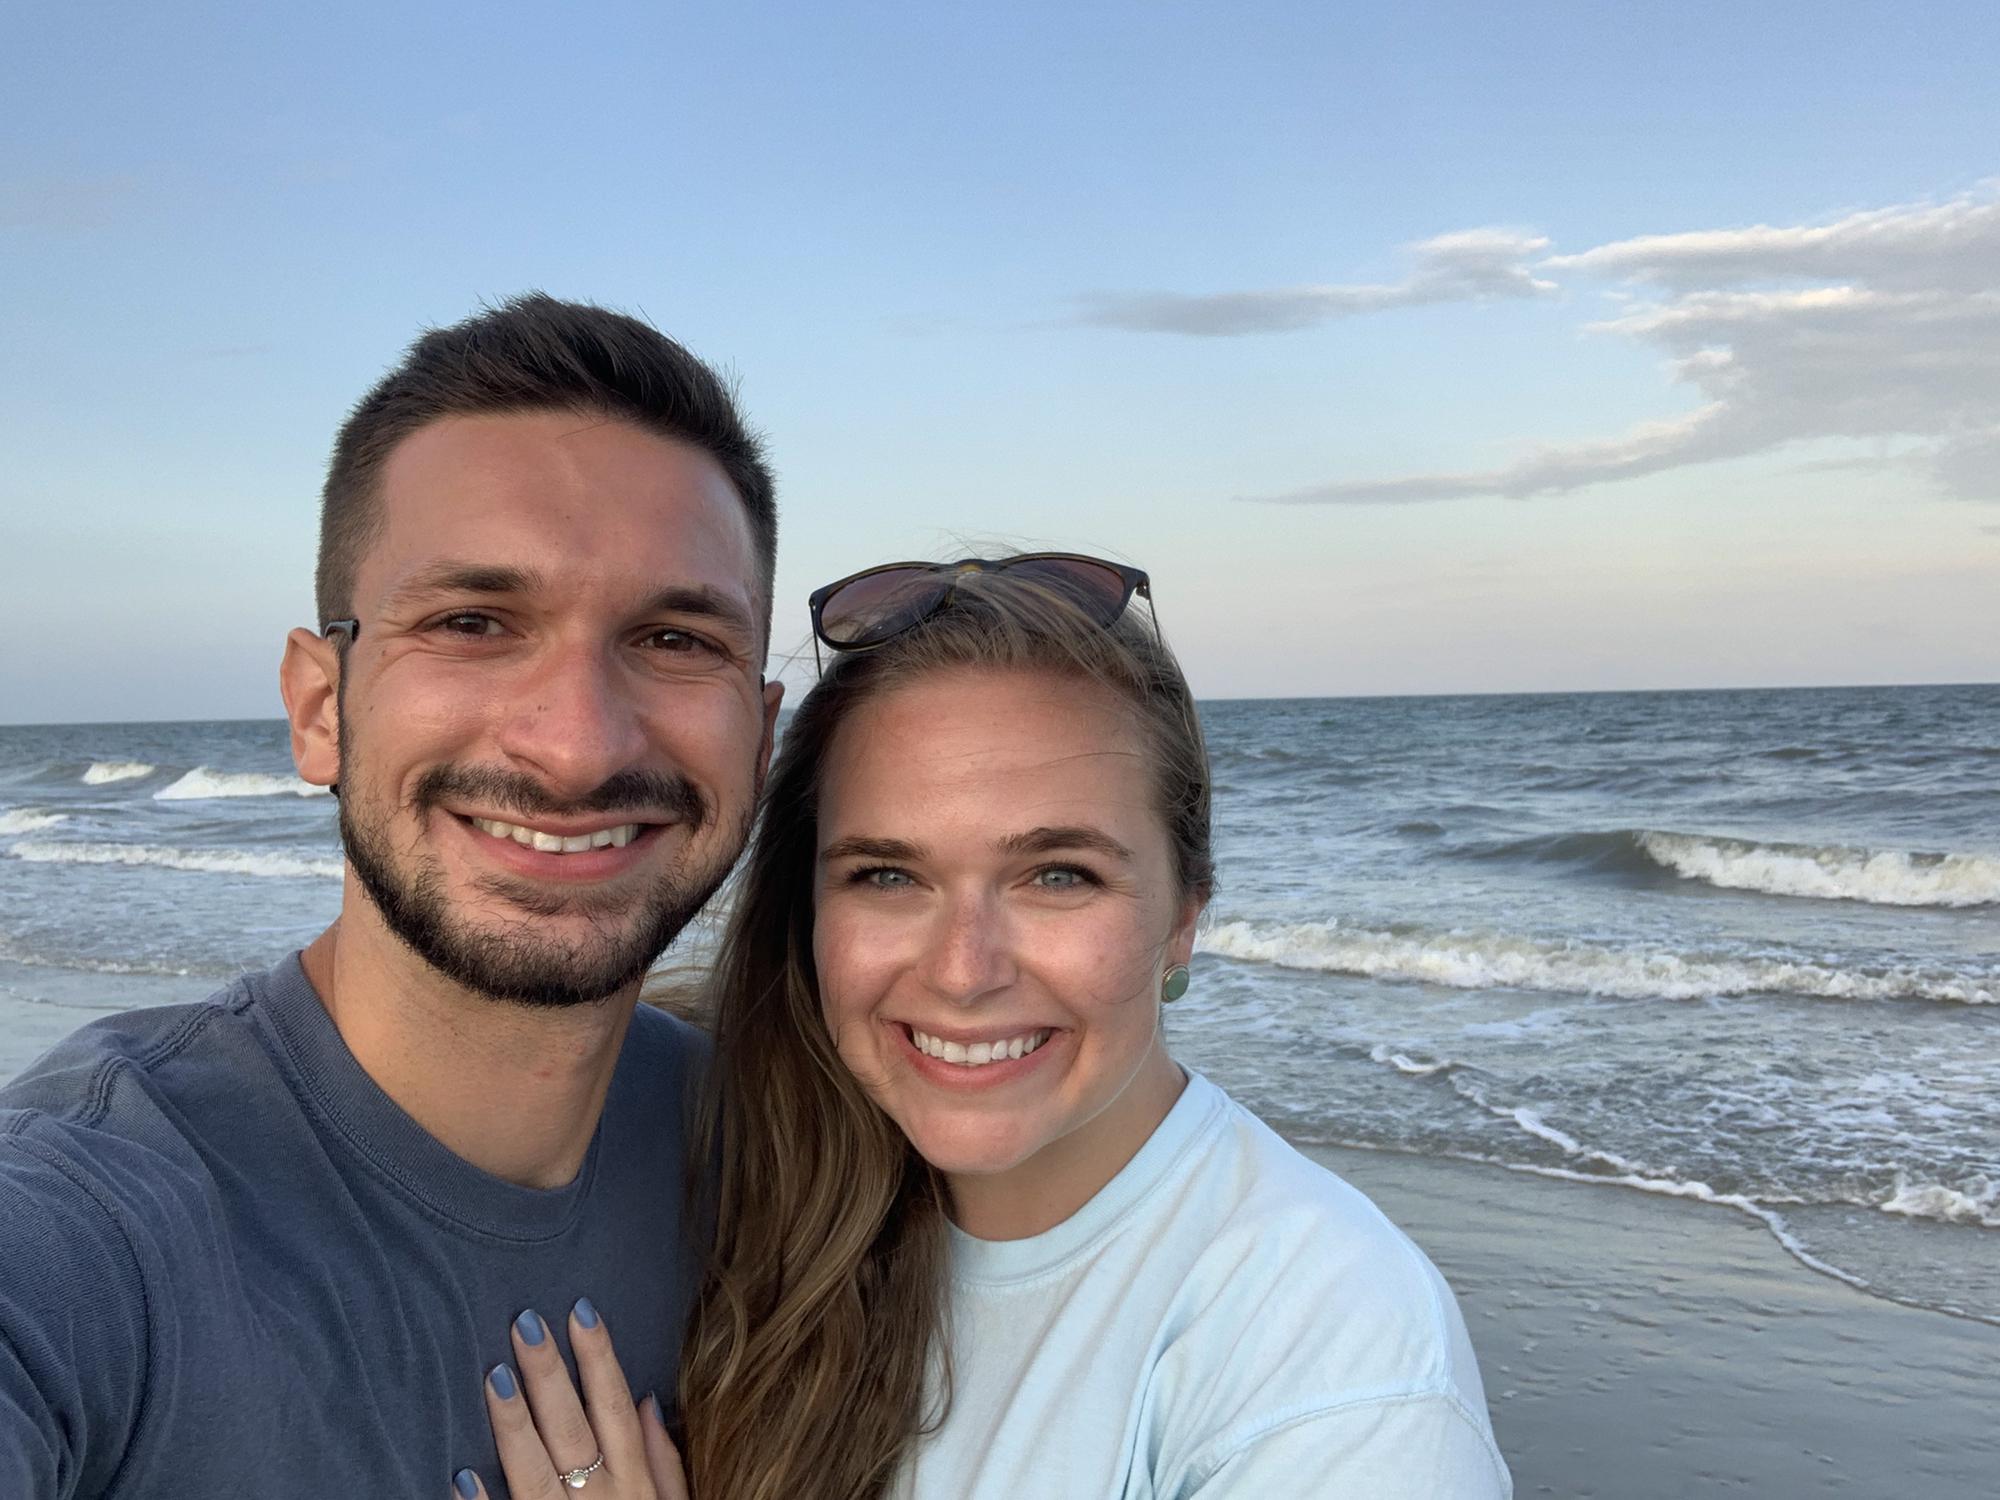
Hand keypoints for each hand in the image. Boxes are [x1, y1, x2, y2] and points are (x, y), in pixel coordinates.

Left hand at [451, 1300, 688, 1499]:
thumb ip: (664, 1462)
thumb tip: (647, 1401)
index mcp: (634, 1485)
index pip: (613, 1408)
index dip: (599, 1358)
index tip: (580, 1311)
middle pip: (572, 1429)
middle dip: (549, 1375)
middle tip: (524, 1323)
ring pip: (535, 1473)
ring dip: (513, 1425)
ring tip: (492, 1374)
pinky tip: (460, 1475)